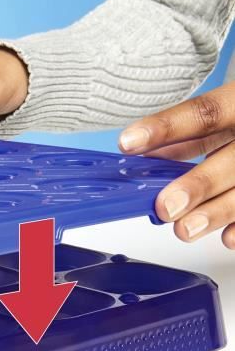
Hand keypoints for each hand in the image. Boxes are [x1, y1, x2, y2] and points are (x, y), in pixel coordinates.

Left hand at [118, 82, 234, 248]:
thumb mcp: (230, 113)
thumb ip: (192, 137)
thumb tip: (145, 157)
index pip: (207, 112)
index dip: (167, 127)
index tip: (128, 143)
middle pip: (234, 159)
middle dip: (199, 185)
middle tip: (165, 207)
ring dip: (218, 212)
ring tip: (185, 230)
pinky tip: (228, 238)